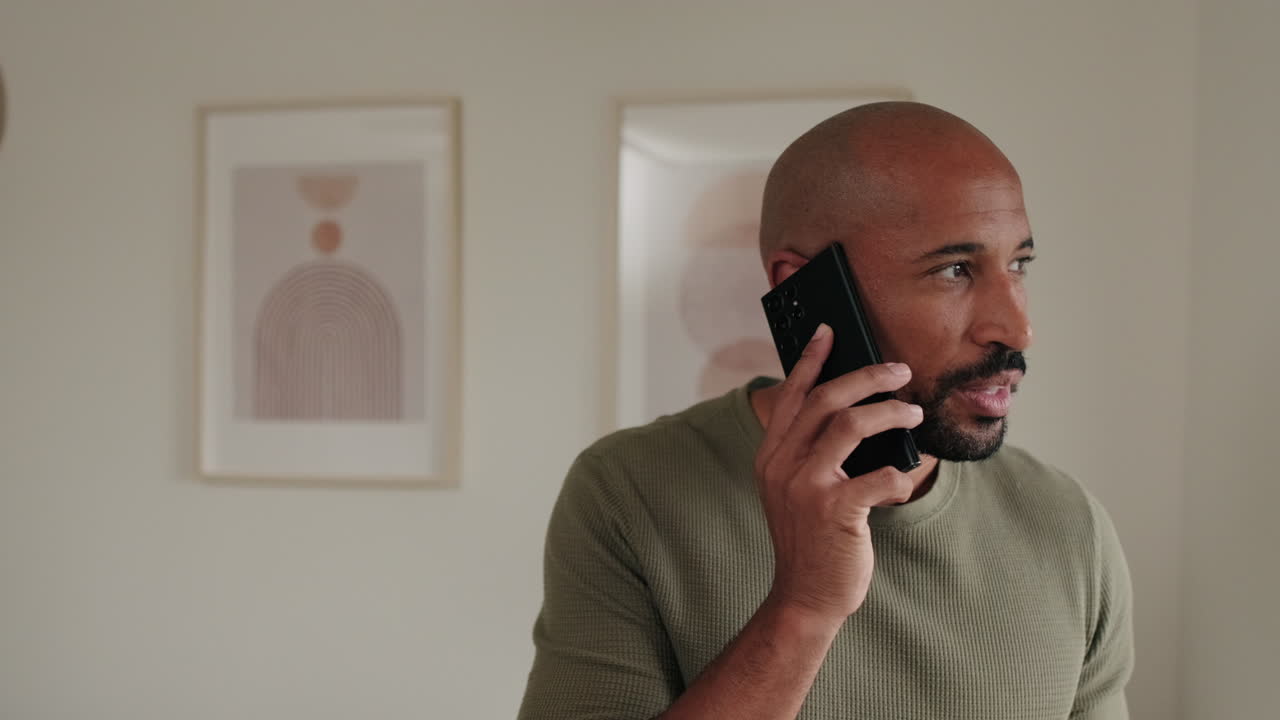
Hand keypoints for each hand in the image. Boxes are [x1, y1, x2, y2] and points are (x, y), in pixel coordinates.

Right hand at [754, 324, 923, 624]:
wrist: (805, 596)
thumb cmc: (811, 539)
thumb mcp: (798, 489)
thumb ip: (813, 452)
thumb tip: (858, 412)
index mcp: (772, 455)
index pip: (792, 395)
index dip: (811, 359)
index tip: (829, 331)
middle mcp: (783, 465)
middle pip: (826, 400)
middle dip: (868, 377)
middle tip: (899, 371)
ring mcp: (806, 487)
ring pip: (851, 425)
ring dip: (890, 413)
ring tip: (913, 413)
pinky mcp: (834, 511)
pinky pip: (878, 476)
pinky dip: (900, 474)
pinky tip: (907, 479)